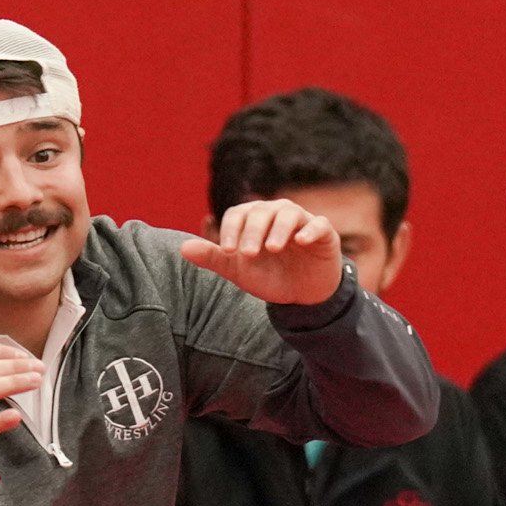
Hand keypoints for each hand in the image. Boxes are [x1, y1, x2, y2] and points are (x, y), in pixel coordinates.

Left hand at [179, 200, 342, 305]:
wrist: (302, 294)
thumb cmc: (269, 276)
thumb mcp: (239, 270)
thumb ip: (213, 257)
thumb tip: (182, 248)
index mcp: (254, 219)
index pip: (238, 214)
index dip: (231, 230)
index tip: (227, 252)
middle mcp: (277, 214)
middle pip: (262, 212)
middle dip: (253, 232)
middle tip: (247, 254)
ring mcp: (302, 221)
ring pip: (289, 214)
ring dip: (278, 229)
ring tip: (271, 249)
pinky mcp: (323, 233)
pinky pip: (318, 225)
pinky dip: (310, 230)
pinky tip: (300, 242)